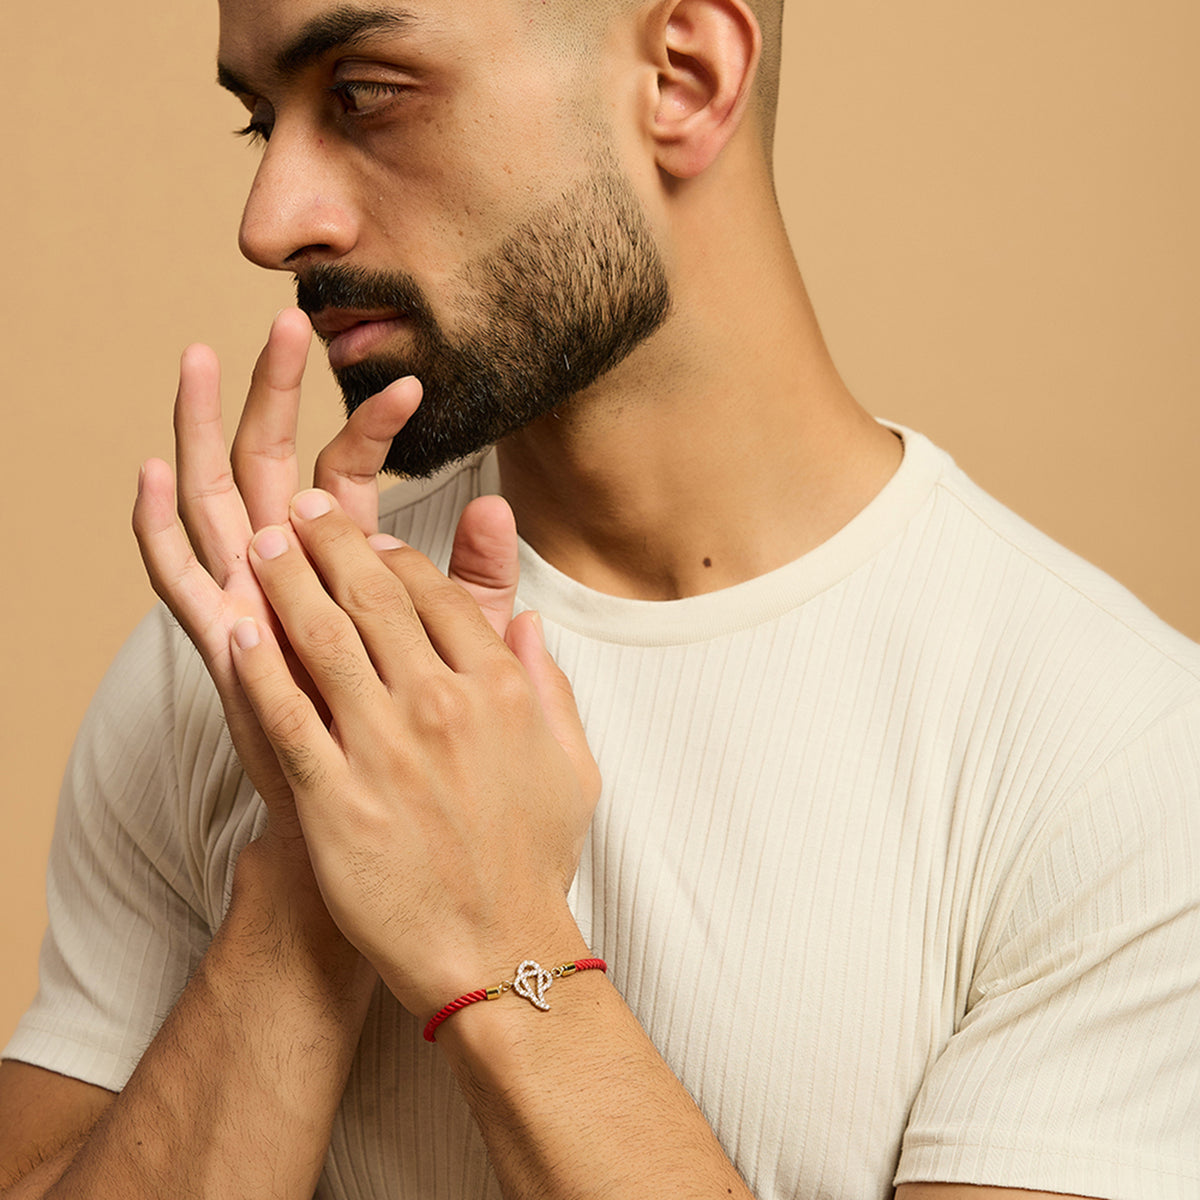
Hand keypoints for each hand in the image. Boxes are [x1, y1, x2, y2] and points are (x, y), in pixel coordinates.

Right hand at [132, 310, 521, 854]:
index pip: (348, 480)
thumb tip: (501, 503)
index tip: (416, 385)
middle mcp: (294, 583)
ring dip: (203, 433)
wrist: (396, 832)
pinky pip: (177, 583)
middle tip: (286, 321)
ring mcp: (253, 611)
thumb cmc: (435, 743)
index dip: (373, 428)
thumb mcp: (469, 649)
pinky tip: (155, 470)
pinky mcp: (224, 652)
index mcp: (348, 577)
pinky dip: (158, 529)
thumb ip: (482, 581)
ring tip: (204, 357)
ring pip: (215, 505)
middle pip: (269, 469)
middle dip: (271, 396)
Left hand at [226, 490, 601, 1017]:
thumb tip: (528, 620)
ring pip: (325, 640)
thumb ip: (551, 682)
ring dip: (286, 581)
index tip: (370, 539)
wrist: (496, 954)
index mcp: (502, 691)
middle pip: (374, 599)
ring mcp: (387, 751)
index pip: (438, 595)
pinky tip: (237, 629)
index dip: (396, 555)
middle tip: (298, 513)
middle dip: (329, 543)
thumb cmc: (533, 862)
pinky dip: (258, 667)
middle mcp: (445, 707)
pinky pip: (287, 716)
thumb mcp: (573, 764)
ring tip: (260, 546)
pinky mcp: (337, 800)